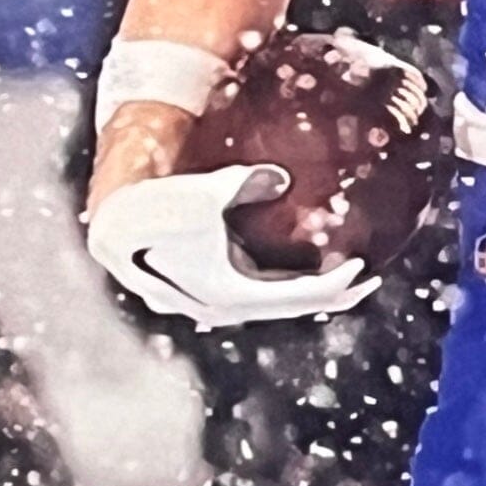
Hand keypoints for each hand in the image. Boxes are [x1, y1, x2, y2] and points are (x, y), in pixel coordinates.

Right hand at [87, 165, 376, 327]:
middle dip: (333, 293)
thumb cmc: (161, 206)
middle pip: (293, 307)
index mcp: (231, 294)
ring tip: (343, 273)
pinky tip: (303, 264)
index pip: (300, 297)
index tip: (363, 264)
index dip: (336, 284)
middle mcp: (225, 307)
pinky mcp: (208, 288)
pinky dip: (284, 282)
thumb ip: (248, 182)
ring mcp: (215, 302)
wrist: (115, 223)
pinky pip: (258, 291)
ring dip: (309, 291)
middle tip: (369, 277)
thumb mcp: (208, 191)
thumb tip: (280, 178)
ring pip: (275, 303)